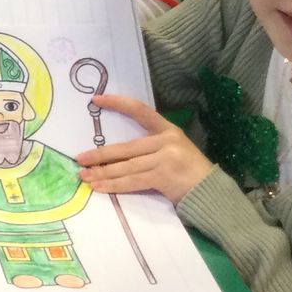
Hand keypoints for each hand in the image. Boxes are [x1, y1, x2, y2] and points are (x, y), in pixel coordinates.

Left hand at [75, 93, 213, 202]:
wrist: (212, 193)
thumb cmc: (190, 172)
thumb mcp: (174, 150)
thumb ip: (151, 147)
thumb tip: (114, 154)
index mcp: (168, 129)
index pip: (140, 110)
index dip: (118, 103)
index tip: (96, 99)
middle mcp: (166, 140)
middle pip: (126, 148)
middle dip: (100, 154)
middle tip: (80, 158)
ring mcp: (165, 158)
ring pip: (126, 166)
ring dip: (102, 172)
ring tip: (84, 175)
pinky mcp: (163, 176)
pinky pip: (132, 181)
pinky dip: (113, 185)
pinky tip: (99, 187)